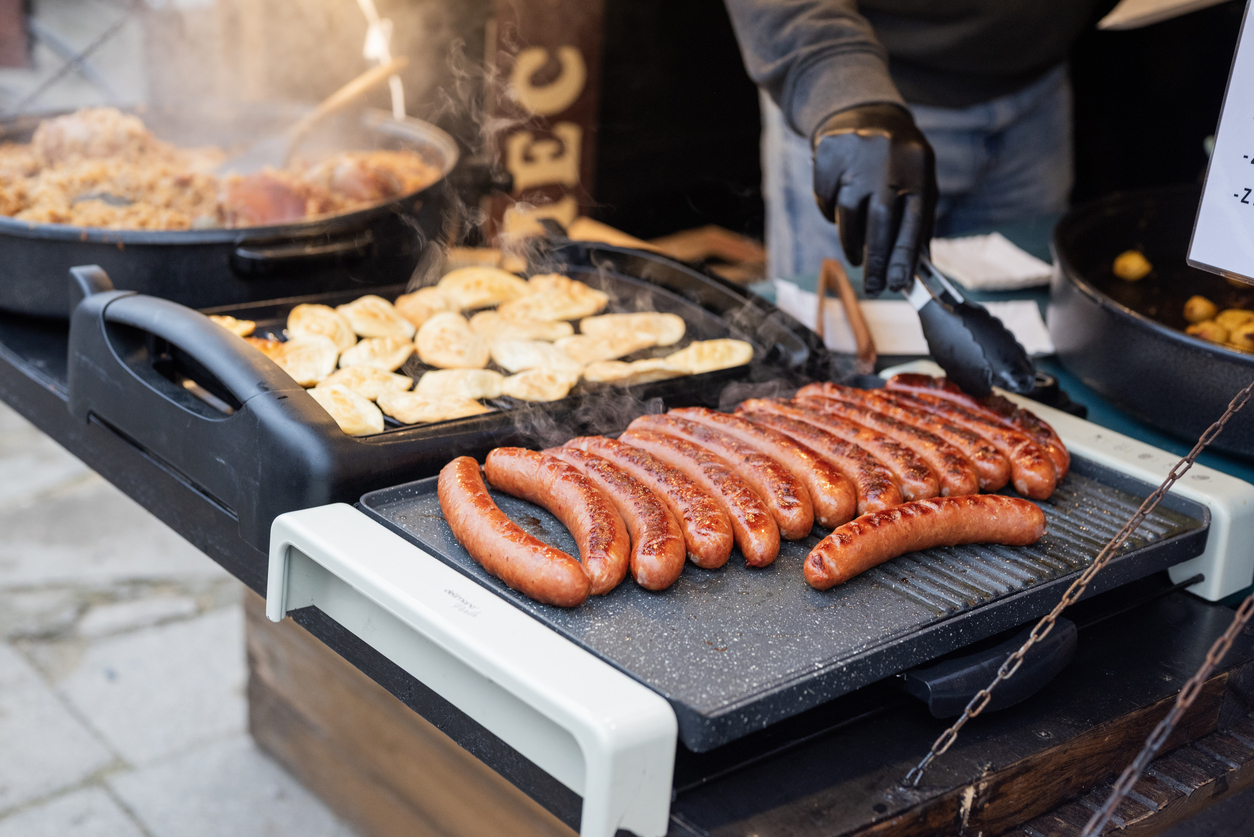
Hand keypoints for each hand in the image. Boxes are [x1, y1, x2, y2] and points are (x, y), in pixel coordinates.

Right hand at [812, 104, 936, 295]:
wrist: (866, 114)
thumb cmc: (899, 163)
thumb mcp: (918, 182)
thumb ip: (918, 222)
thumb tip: (914, 270)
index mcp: (918, 170)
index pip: (911, 220)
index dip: (904, 257)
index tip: (898, 285)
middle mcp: (888, 161)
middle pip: (878, 222)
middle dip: (876, 261)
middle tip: (874, 287)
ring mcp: (855, 156)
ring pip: (847, 214)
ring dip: (852, 243)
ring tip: (857, 256)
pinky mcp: (829, 156)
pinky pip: (825, 201)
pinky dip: (831, 213)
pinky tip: (841, 210)